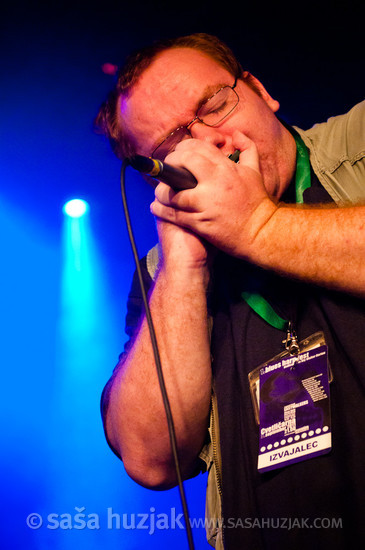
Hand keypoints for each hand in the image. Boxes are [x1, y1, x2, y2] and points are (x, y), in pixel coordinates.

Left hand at [150, 131, 277, 259]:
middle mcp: (214, 183)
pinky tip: (156, 207)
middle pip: (182, 163)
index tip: (177, 155)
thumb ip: (247, 148)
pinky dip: (161, 209)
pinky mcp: (200, 223)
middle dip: (169, 164)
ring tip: (160, 192)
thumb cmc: (257, 202)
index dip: (182, 149)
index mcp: (225, 168)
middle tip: (166, 171)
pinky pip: (174, 214)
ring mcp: (205, 204)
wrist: (260, 232)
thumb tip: (235, 133)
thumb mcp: (255, 170)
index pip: (197, 148)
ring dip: (162, 190)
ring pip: (173, 191)